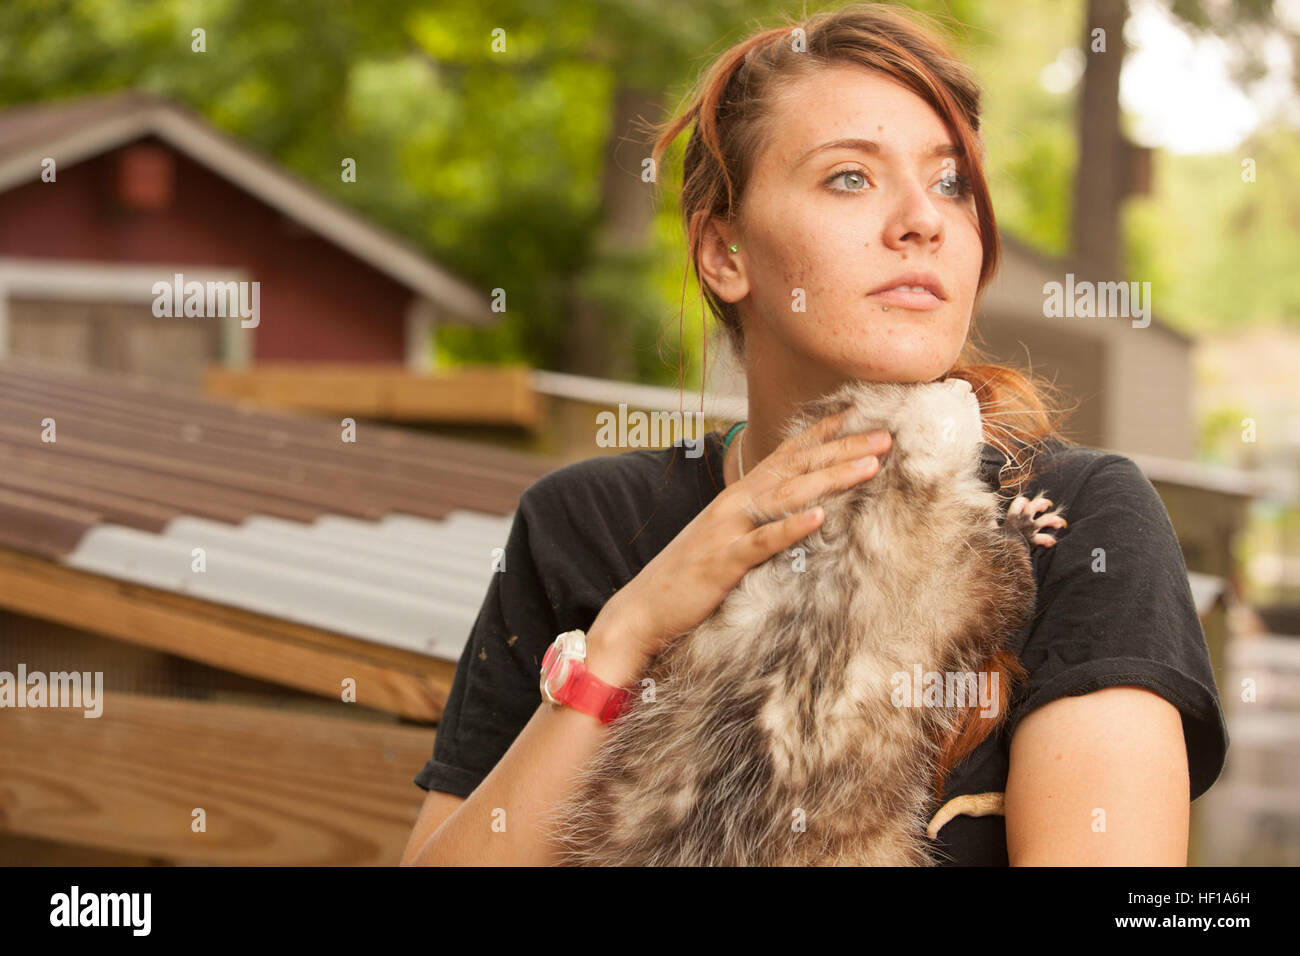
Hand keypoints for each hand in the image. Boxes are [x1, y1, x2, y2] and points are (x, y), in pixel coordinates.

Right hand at [591, 411, 891, 665]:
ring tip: (869, 466)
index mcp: (738, 497)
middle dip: (842, 450)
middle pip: (796, 468)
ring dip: (830, 479)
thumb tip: (798, 513)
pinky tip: (820, 517)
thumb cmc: (689, 577)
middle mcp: (735, 503)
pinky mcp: (724, 561)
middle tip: (886, 437)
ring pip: (787, 496)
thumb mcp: (727, 539)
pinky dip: (791, 527)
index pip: (786, 455)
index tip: (858, 416)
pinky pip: (762, 542)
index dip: (822, 435)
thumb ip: (758, 521)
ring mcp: (728, 529)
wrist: (644, 609)